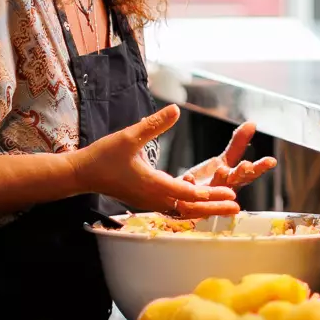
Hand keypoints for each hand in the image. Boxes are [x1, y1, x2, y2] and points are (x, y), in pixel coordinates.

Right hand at [70, 105, 239, 217]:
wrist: (82, 174)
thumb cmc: (104, 155)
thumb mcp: (129, 136)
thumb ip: (154, 124)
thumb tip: (176, 109)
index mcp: (151, 184)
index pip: (186, 193)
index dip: (209, 193)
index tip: (229, 193)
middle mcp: (153, 197)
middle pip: (189, 208)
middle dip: (214, 207)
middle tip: (237, 207)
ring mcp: (150, 201)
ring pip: (183, 210)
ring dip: (205, 209)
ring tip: (226, 208)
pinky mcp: (147, 200)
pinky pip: (173, 208)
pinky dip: (190, 208)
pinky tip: (201, 204)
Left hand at [180, 121, 278, 189]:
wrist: (186, 196)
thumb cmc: (210, 179)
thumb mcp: (226, 160)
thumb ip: (238, 143)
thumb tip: (252, 123)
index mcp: (235, 179)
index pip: (251, 174)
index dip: (261, 167)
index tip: (272, 161)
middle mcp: (224, 189)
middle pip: (235, 181)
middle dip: (241, 174)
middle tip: (247, 165)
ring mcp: (208, 195)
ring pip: (216, 189)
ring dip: (221, 180)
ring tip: (222, 170)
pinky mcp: (190, 197)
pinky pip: (190, 191)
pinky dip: (191, 184)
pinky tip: (190, 177)